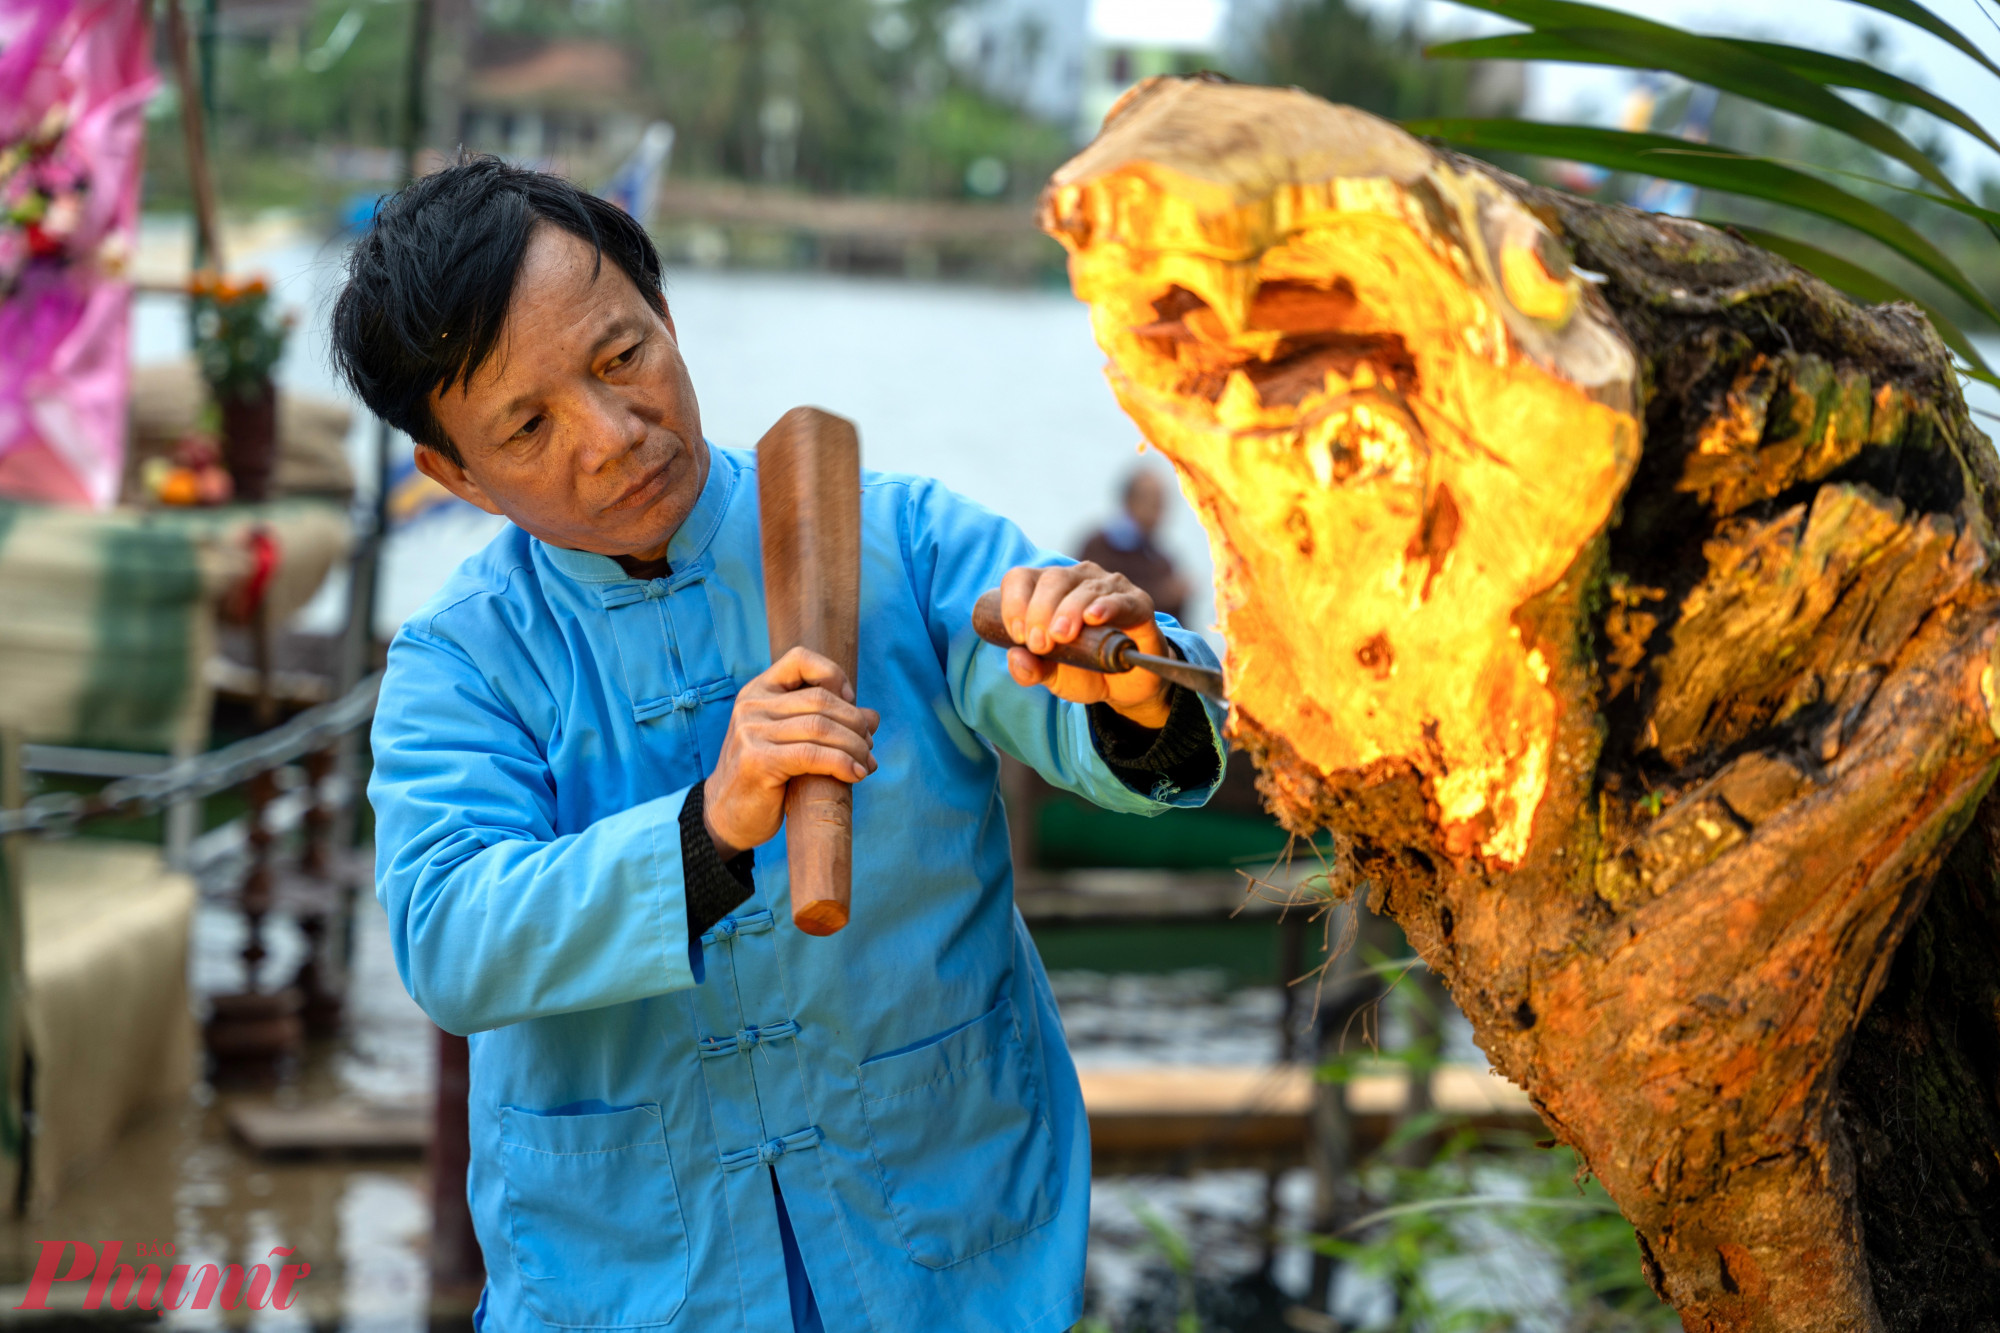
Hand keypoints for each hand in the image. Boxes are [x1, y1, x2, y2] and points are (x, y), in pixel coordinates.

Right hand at [703, 647, 879, 857]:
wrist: (727, 815)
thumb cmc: (766, 775)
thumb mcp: (793, 740)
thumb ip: (828, 722)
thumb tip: (874, 716)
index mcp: (758, 691)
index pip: (800, 659)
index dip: (833, 674)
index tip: (850, 700)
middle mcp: (751, 706)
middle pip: (820, 698)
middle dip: (855, 722)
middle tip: (869, 746)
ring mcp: (751, 732)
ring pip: (821, 727)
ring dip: (855, 746)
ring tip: (867, 763)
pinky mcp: (758, 761)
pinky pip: (813, 755)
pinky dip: (842, 764)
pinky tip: (856, 774)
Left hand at [996, 562, 1173, 729]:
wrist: (1124, 686)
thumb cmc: (1082, 670)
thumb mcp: (1050, 674)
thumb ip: (1030, 669)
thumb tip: (1016, 657)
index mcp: (1046, 589)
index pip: (1021, 578)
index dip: (1014, 602)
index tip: (1018, 636)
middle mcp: (1076, 579)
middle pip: (1052, 579)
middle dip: (1040, 612)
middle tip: (1040, 644)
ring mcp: (1108, 587)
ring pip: (1084, 588)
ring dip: (1069, 611)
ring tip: (1062, 636)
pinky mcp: (1137, 603)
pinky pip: (1120, 599)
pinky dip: (1106, 606)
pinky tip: (1093, 617)